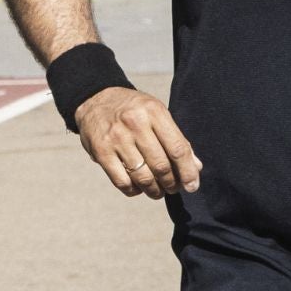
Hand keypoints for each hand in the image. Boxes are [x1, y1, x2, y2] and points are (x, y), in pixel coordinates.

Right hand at [74, 87, 202, 198]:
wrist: (95, 99)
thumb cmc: (134, 110)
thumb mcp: (157, 114)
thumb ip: (176, 139)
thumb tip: (195, 168)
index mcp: (154, 112)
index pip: (177, 148)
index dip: (188, 171)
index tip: (192, 186)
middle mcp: (135, 124)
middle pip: (161, 165)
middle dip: (171, 184)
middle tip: (173, 188)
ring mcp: (116, 138)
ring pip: (142, 177)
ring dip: (154, 190)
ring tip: (157, 191)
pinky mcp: (101, 151)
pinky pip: (122, 181)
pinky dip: (133, 190)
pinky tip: (138, 188)